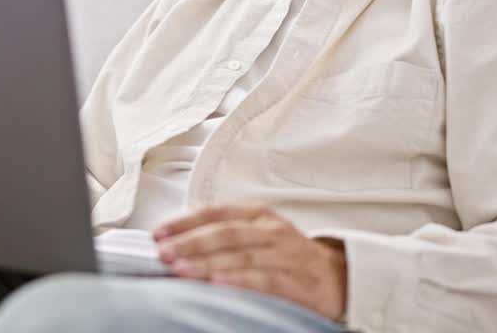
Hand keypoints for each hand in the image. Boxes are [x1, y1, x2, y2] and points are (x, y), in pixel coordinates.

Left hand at [153, 204, 347, 320]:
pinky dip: (240, 281)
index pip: (217, 212)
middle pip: (227, 233)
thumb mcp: (259, 235)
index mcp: (259, 215)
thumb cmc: (287, 256)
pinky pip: (265, 280)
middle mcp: (272, 231)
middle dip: (192, 242)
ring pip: (242, 255)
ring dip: (208, 263)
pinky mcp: (298, 282)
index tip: (159, 233)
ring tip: (181, 270)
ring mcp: (286, 255)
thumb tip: (177, 242)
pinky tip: (218, 284)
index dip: (186, 221)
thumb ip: (225, 235)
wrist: (337, 276)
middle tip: (165, 253)